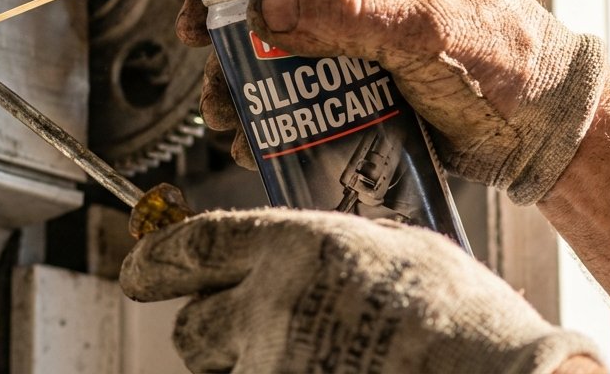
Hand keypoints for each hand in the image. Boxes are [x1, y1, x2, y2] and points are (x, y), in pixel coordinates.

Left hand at [120, 208, 600, 373]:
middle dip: (207, 333)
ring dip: (251, 369)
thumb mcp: (402, 252)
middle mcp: (269, 308)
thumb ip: (336, 249)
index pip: (194, 247)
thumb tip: (303, 254)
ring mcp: (272, 368)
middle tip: (241, 337)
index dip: (156, 260)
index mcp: (296, 249)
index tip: (138, 271)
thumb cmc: (470, 328)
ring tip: (315, 363)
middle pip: (191, 329)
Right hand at [178, 0, 606, 203]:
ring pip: (274, 17)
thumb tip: (267, 5)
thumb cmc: (515, 67)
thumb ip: (352, 15)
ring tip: (221, 101)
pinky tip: (250, 128)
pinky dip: (262, 94)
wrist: (544, 135)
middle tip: (196, 25)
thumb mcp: (433, 33)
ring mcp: (360, 13)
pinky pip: (290, 67)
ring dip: (235, 55)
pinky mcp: (353, 62)